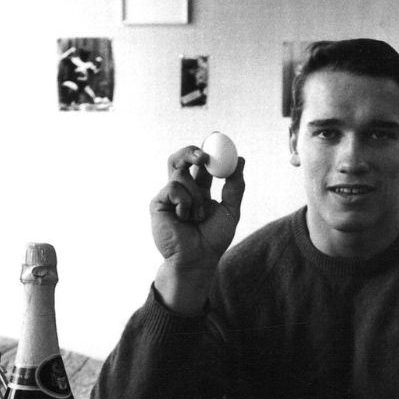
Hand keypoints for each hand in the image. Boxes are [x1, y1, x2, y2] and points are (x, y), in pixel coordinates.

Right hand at [151, 146, 245, 314]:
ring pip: (181, 176)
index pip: (199, 164)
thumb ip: (235, 186)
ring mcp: (168, 196)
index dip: (206, 150)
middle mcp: (181, 191)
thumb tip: (241, 161)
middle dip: (190, 151)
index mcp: (198, 190)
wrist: (196, 260)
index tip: (216, 138)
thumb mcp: (230, 210)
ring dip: (196, 195)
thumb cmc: (213, 240)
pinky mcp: (157, 203)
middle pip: (180, 159)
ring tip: (197, 217)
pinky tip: (183, 219)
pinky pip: (173, 189)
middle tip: (203, 155)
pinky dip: (185, 202)